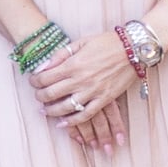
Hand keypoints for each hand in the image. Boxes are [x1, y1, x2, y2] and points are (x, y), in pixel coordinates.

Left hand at [29, 30, 136, 147]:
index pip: (44, 78)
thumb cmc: (106, 43)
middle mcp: (80, 80)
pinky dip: (73, 121)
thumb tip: (42, 67)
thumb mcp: (80, 43)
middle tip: (37, 97)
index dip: (34, 81)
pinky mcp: (105, 99)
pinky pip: (86, 114)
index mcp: (72, 65)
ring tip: (45, 111)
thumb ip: (60, 55)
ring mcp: (93, 91)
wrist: (134, 49)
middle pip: (51, 94)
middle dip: (40, 97)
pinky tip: (63, 123)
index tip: (33, 82)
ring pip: (66, 107)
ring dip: (52, 112)